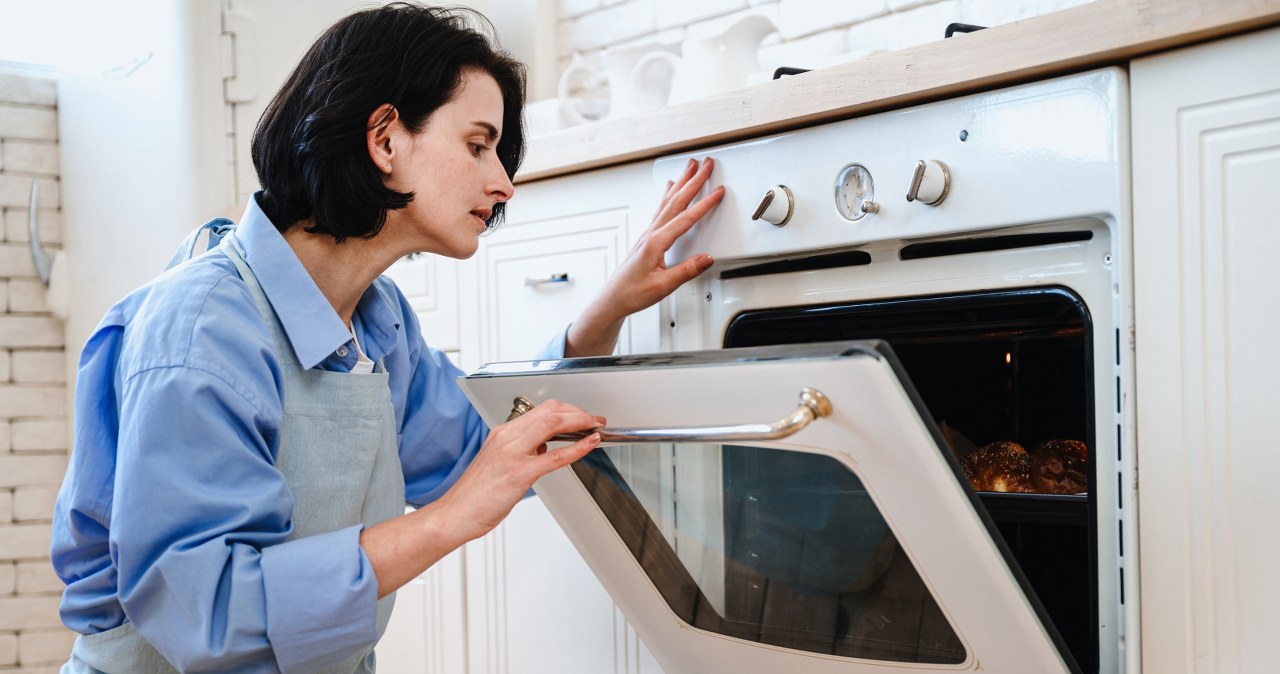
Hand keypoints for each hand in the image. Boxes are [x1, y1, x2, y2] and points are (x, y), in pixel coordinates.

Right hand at [435, 399, 603, 538]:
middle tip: (593, 419)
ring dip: (580, 422)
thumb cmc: (476, 494)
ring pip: (553, 423)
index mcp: (502, 433)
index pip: (540, 409)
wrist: (456, 514)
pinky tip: (590, 444)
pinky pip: (555, 456)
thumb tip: (544, 446)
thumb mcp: (499, 462)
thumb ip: (521, 451)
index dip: (566, 409)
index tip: (580, 415)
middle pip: (550, 410)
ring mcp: (512, 454)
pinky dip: (578, 447)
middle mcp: (506, 437)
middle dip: (577, 412)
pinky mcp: (519, 473)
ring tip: (595, 427)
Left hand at [566, 157, 725, 356]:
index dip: (704, 204)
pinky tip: (669, 187)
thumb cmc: (632, 292)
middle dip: (693, 180)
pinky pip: (660, 208)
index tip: (718, 191)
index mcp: (656, 242)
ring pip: (667, 201)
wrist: (613, 298)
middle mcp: (651, 234)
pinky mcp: (647, 237)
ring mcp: (648, 233)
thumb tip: (707, 258)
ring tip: (690, 166)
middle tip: (706, 163)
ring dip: (681, 182)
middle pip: (676, 200)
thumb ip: (686, 271)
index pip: (685, 218)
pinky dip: (668, 194)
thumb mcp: (663, 286)